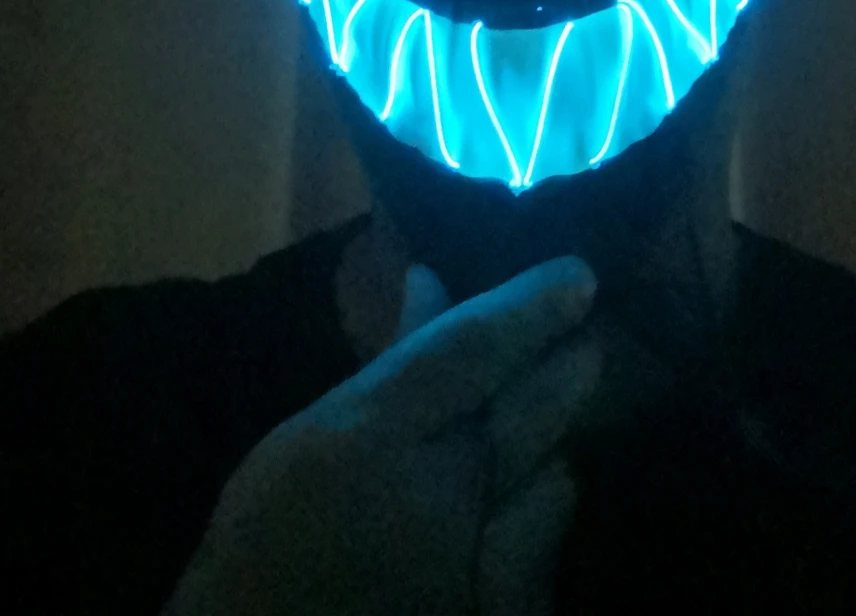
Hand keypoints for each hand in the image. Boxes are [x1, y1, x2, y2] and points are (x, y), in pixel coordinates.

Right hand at [165, 256, 599, 615]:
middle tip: (588, 338)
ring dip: (552, 443)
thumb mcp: (307, 436)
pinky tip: (532, 493)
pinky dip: (541, 511)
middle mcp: (432, 500)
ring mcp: (471, 569)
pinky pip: (546, 552)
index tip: (579, 274)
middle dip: (565, 370)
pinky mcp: (499, 614)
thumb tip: (433, 281)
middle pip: (528, 415)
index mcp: (365, 440)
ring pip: (551, 480)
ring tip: (547, 419)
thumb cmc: (267, 542)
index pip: (467, 353)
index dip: (529, 308)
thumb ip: (384, 365)